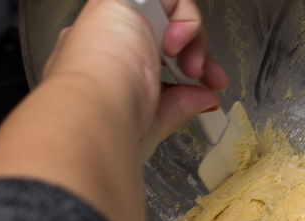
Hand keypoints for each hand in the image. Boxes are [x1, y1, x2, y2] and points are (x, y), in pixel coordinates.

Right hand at [43, 0, 229, 157]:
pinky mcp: (118, 0)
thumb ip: (180, 105)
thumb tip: (203, 100)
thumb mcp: (153, 119)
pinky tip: (175, 45)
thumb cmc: (108, 124)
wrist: (94, 111)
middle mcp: (106, 43)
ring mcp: (112, 20)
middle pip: (164, 37)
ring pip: (167, 16)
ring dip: (193, 42)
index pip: (153, 61)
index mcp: (105, 71)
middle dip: (198, 58)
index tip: (204, 93)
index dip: (184, 75)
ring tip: (192, 69)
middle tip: (211, 81)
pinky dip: (185, 19)